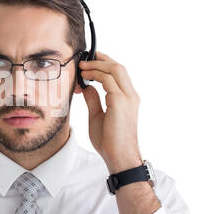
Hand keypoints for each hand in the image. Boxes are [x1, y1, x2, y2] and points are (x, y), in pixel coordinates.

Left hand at [78, 51, 142, 173]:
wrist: (118, 156)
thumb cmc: (109, 141)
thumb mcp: (97, 116)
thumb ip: (94, 100)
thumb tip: (86, 87)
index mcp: (128, 98)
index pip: (119, 73)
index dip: (105, 63)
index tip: (91, 59)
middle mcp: (131, 96)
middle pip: (118, 67)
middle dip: (101, 59)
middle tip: (85, 57)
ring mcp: (128, 98)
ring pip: (115, 70)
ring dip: (97, 65)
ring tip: (82, 66)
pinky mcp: (120, 102)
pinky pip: (108, 81)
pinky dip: (96, 75)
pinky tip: (85, 77)